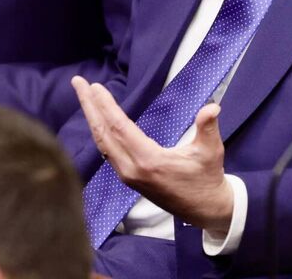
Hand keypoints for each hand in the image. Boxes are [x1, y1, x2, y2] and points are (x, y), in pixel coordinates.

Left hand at [71, 76, 234, 236]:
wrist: (204, 208)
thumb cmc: (207, 178)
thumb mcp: (211, 151)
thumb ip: (208, 128)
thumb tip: (213, 107)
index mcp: (149, 160)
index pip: (119, 128)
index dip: (106, 106)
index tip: (95, 86)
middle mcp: (132, 169)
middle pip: (103, 133)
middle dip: (89, 106)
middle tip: (78, 83)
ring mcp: (127, 175)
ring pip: (102, 143)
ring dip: (92, 118)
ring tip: (85, 96)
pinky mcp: (128, 178)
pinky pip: (107, 151)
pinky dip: (100, 131)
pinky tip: (97, 120)